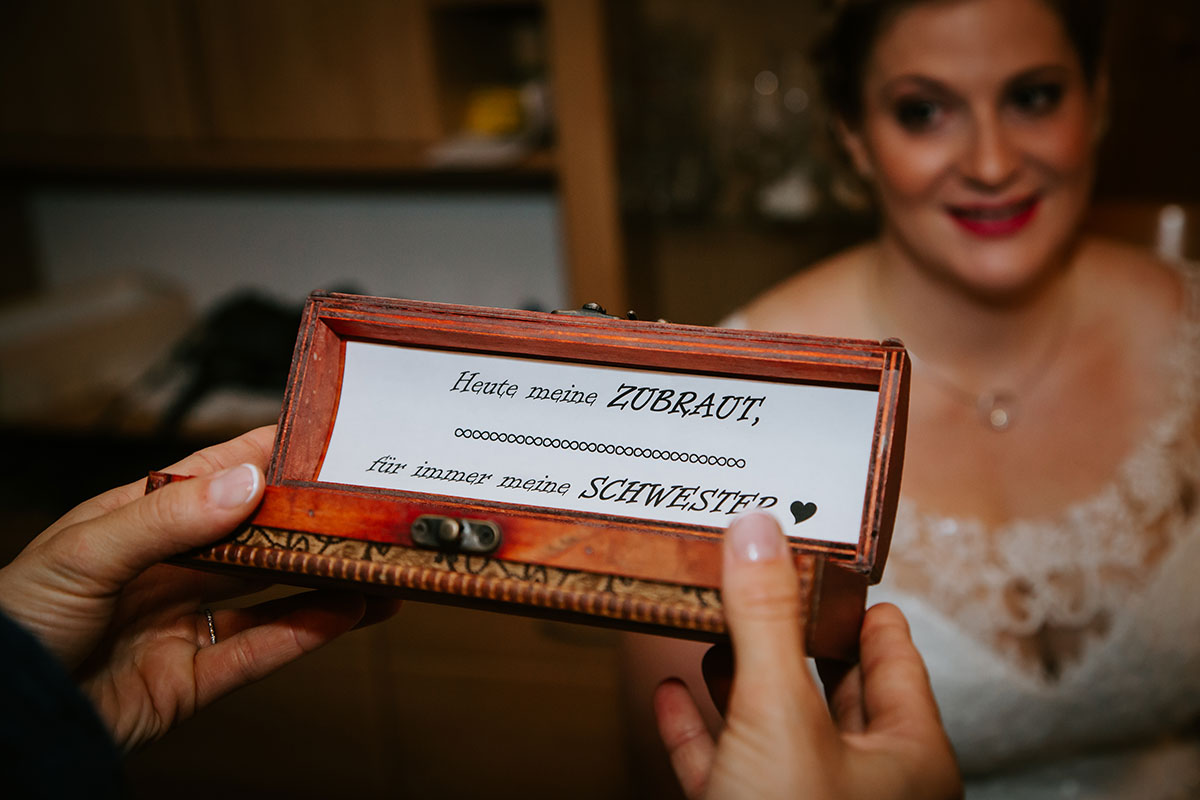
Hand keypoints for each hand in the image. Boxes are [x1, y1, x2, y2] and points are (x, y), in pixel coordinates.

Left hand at [0, 426, 396, 751]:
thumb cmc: (14, 619)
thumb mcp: (86, 552)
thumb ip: (169, 520)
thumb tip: (248, 483)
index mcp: (141, 520)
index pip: (218, 474)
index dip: (272, 457)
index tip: (329, 441)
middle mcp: (172, 566)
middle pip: (258, 535)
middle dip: (312, 521)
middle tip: (369, 508)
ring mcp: (186, 621)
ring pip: (272, 593)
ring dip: (326, 579)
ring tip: (377, 563)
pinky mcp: (194, 677)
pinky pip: (262, 649)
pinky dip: (309, 631)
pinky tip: (350, 611)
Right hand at [654, 513, 960, 799]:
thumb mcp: (779, 713)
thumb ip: (766, 621)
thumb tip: (757, 534)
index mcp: (907, 756)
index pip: (895, 659)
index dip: (861, 608)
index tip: (832, 565)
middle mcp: (864, 783)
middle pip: (830, 688)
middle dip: (791, 635)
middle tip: (767, 582)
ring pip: (773, 726)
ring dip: (740, 676)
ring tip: (716, 626)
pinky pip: (724, 763)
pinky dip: (697, 728)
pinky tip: (672, 695)